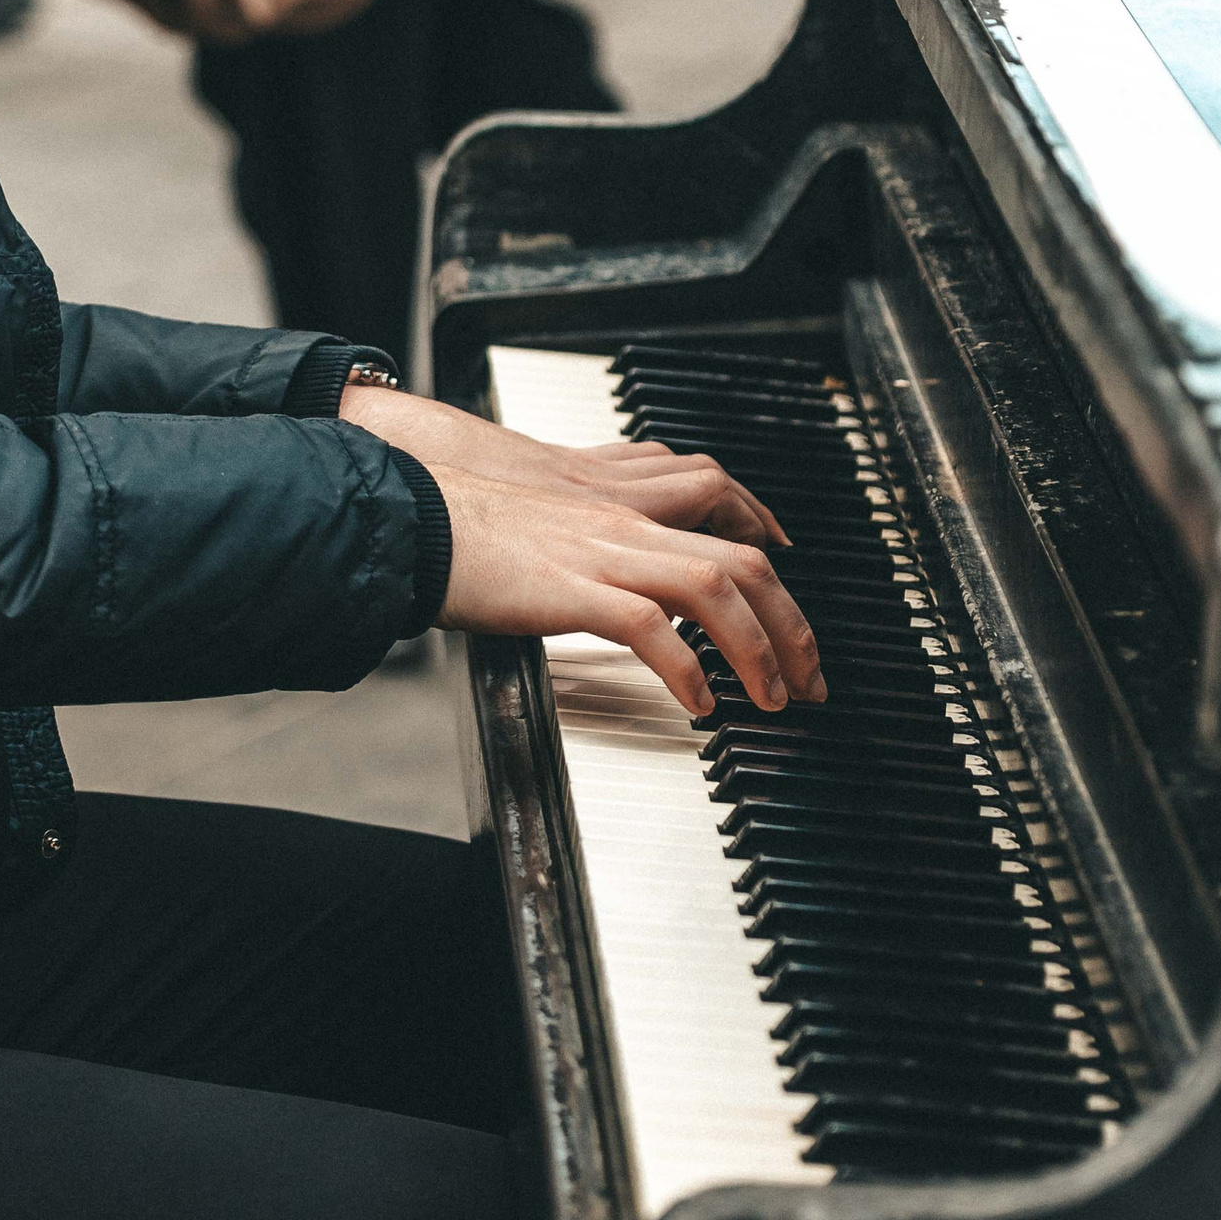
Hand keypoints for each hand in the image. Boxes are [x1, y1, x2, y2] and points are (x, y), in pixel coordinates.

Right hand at [339, 378, 820, 720]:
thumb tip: (635, 614)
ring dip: (758, 646)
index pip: (729, 539)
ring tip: (772, 699)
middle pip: (743, 562)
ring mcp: (600, 554)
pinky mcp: (570, 588)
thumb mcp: (554, 542)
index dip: (778, 586)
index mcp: (624, 516)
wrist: (411, 519)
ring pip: (714, 585)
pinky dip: (687, 666)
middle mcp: (625, 527)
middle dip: (793, 626)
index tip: (796, 633)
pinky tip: (699, 703)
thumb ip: (598, 565)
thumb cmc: (469, 538)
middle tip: (809, 682)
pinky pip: (649, 625)